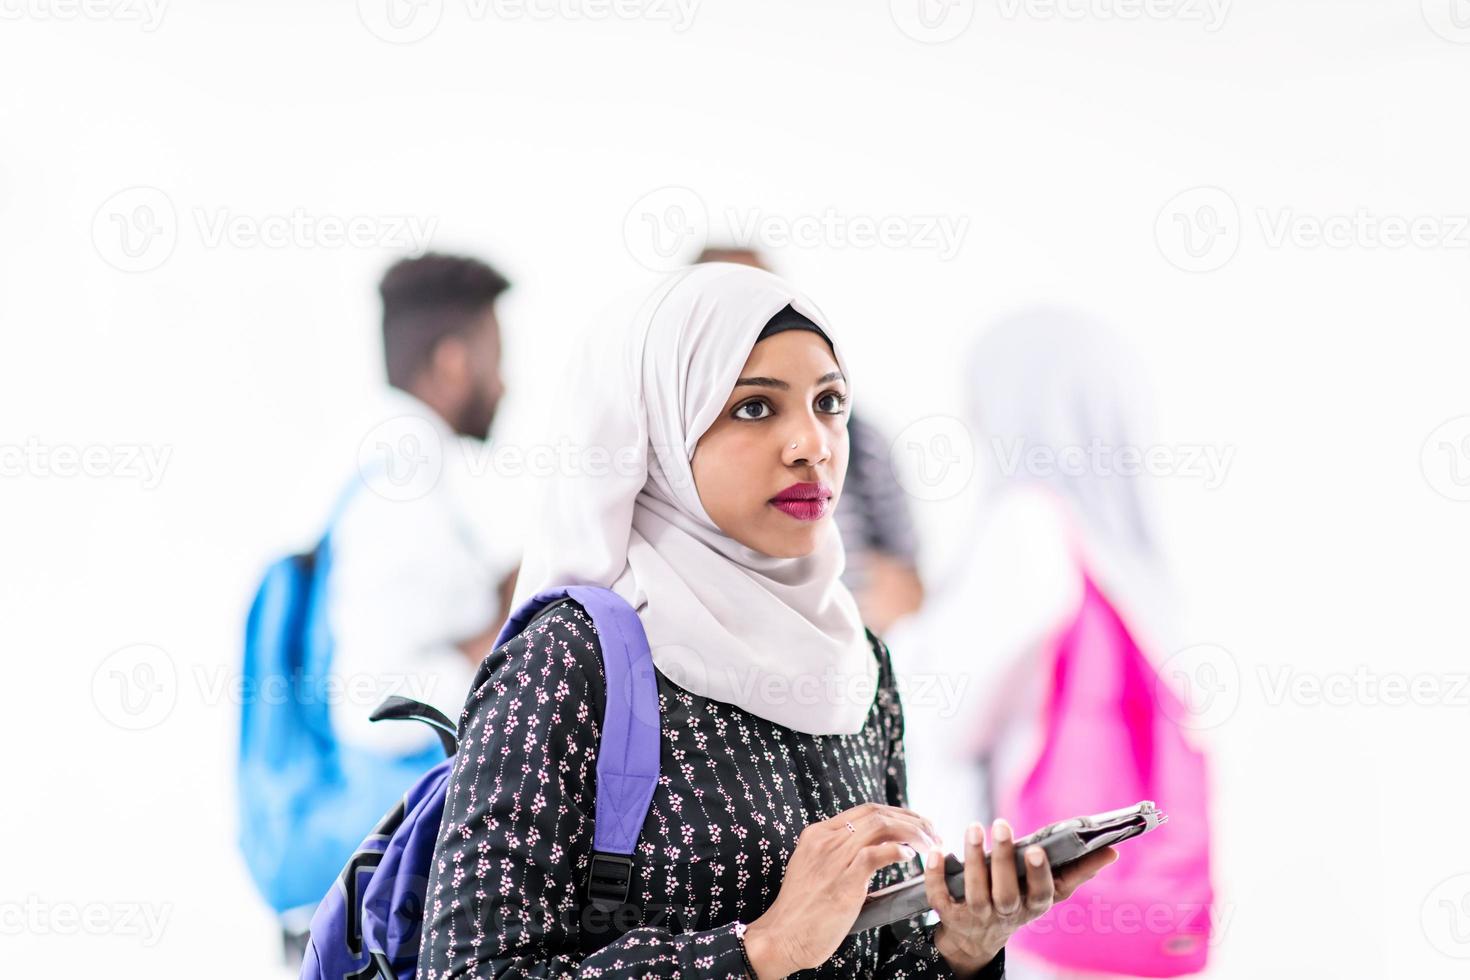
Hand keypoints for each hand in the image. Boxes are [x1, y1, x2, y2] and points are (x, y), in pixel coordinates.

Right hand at [743, 801, 942, 977]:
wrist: (781, 936)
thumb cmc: (802, 911)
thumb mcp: (816, 870)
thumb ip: (840, 856)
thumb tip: (877, 853)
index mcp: (818, 834)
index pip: (866, 810)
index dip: (898, 813)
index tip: (918, 825)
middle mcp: (825, 839)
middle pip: (878, 813)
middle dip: (912, 820)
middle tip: (933, 834)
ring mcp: (833, 857)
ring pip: (881, 826)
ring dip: (913, 833)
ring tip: (930, 846)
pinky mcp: (843, 879)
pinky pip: (876, 854)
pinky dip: (898, 851)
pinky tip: (910, 858)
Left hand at [924, 818, 1117, 977]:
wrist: (977, 937)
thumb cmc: (1020, 900)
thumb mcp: (1049, 891)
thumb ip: (1078, 871)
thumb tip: (1112, 852)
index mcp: (1034, 905)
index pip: (1042, 893)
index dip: (1038, 874)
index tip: (1034, 850)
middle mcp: (1007, 913)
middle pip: (1005, 892)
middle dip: (1003, 860)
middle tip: (1000, 825)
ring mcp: (977, 916)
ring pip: (975, 892)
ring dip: (973, 860)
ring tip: (974, 827)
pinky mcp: (950, 914)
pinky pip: (941, 897)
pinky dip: (936, 875)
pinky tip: (938, 851)